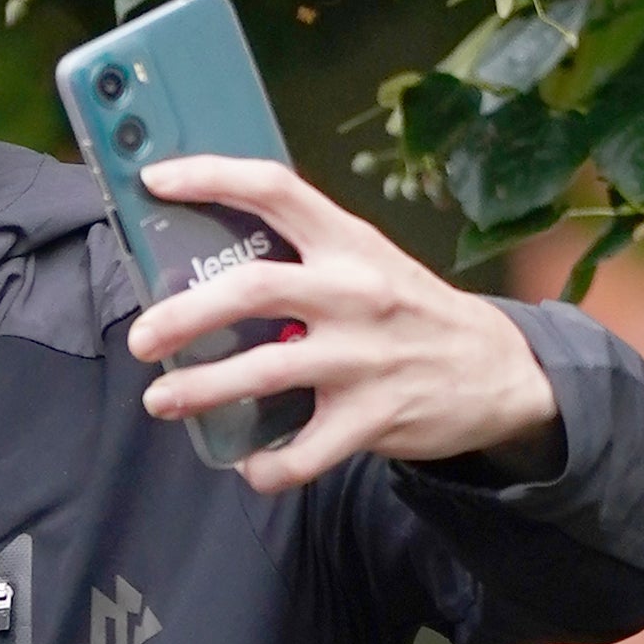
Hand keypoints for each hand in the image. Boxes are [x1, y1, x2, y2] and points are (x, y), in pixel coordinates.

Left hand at [126, 156, 560, 496]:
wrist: (502, 372)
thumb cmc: (410, 312)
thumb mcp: (369, 264)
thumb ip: (304, 258)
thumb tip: (204, 264)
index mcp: (349, 244)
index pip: (275, 189)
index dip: (210, 176)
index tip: (155, 180)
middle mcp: (355, 292)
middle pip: (253, 288)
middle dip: (183, 314)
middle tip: (141, 337)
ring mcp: (365, 357)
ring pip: (265, 373)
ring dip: (201, 389)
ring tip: (161, 399)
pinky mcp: (375, 417)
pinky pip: (305, 452)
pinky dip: (268, 466)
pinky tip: (249, 465)